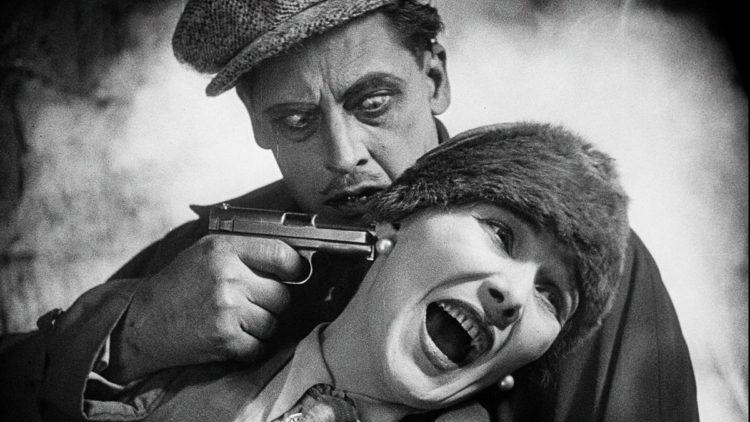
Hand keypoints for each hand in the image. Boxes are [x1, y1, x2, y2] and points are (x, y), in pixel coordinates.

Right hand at [106, 235, 304, 381]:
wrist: (142, 322)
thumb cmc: (178, 284)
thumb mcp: (205, 251)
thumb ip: (244, 250)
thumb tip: (291, 259)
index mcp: (223, 249)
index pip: (281, 254)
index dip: (295, 267)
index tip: (295, 274)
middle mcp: (227, 277)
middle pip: (282, 295)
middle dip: (272, 302)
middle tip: (252, 302)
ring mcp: (226, 309)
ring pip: (273, 323)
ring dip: (260, 326)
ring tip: (236, 320)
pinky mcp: (224, 339)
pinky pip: (259, 347)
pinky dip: (250, 347)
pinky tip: (233, 337)